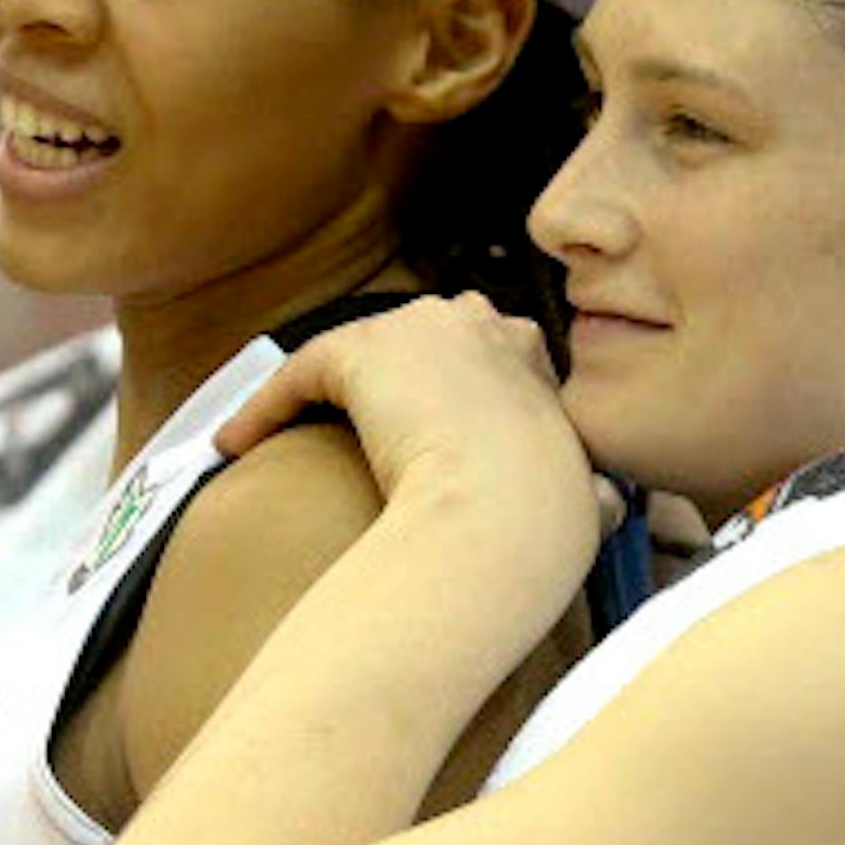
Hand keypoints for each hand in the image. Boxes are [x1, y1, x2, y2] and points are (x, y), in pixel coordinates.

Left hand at [217, 293, 601, 565]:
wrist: (507, 515)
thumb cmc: (549, 522)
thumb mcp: (590, 499)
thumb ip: (596, 494)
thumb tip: (609, 509)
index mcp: (530, 353)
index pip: (484, 349)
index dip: (449, 391)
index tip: (426, 437)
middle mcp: (477, 323)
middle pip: (416, 336)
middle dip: (385, 378)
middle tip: (355, 433)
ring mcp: (417, 330)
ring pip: (353, 355)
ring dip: (315, 392)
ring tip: (280, 439)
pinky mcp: (362, 351)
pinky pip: (302, 373)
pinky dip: (264, 406)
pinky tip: (236, 443)